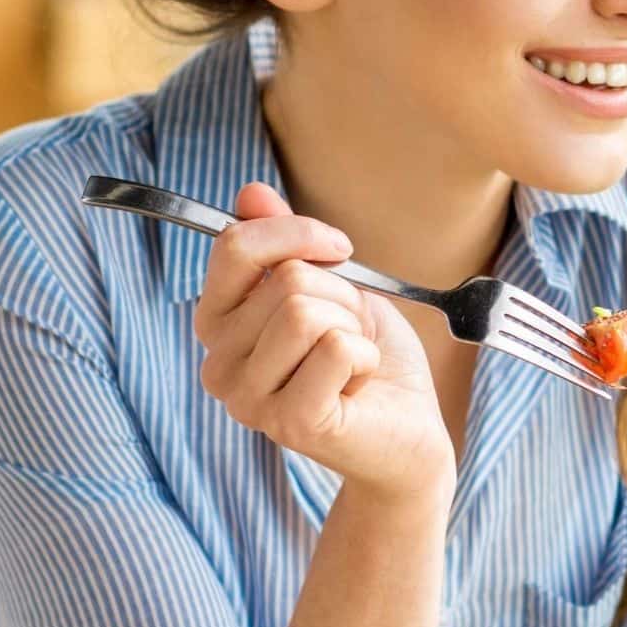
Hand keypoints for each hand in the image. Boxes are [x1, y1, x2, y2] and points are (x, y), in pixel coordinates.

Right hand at [194, 182, 455, 500]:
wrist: (408, 433)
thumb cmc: (367, 360)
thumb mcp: (330, 286)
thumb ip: (284, 243)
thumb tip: (250, 193)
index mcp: (217, 325)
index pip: (235, 246)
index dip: (296, 233)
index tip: (340, 250)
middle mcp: (218, 366)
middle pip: (284, 279)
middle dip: (340, 295)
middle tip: (350, 333)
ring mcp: (248, 400)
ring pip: (304, 311)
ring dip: (351, 325)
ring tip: (353, 358)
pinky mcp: (290, 422)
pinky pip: (335, 348)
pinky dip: (365, 356)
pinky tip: (359, 384)